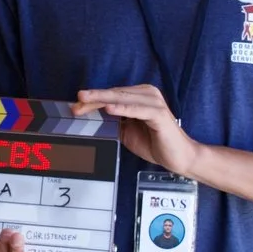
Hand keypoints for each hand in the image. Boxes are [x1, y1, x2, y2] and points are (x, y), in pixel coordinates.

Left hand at [72, 83, 200, 175]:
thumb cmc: (153, 142)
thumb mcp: (126, 131)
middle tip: (76, 100)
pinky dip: (123, 108)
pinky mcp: (159, 114)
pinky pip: (138, 109)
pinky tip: (109, 109)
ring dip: (103, 99)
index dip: (92, 100)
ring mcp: (154, 102)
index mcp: (138, 96)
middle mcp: (146, 94)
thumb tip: (90, 117)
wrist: (177, 157)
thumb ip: (112, 121)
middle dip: (93, 98)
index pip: (111, 96)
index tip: (75, 106)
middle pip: (114, 94)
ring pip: (123, 98)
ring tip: (86, 100)